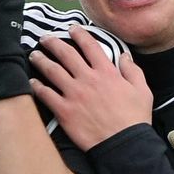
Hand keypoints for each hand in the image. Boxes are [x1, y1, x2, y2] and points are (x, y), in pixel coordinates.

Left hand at [29, 26, 152, 150]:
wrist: (123, 144)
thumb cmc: (134, 118)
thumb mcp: (142, 91)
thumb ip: (132, 70)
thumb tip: (124, 56)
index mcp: (107, 72)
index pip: (90, 46)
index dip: (79, 34)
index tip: (72, 28)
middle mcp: (87, 79)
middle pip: (66, 54)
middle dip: (53, 42)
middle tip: (45, 38)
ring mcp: (74, 94)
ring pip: (52, 71)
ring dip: (41, 60)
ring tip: (34, 55)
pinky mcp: (64, 111)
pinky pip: (46, 95)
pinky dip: (37, 86)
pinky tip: (32, 81)